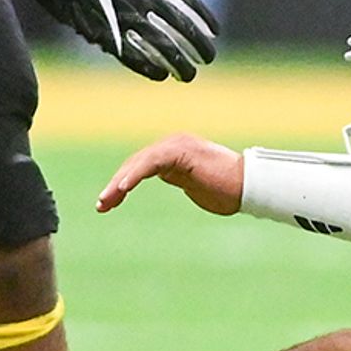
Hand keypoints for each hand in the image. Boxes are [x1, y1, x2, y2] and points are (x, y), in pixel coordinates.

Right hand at [2, 0, 220, 79]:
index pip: (186, 1)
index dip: (203, 19)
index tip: (214, 32)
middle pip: (179, 27)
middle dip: (197, 45)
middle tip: (209, 58)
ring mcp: (121, 15)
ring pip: (159, 46)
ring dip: (177, 63)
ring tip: (189, 75)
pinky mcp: (100, 30)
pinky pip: (130, 55)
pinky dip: (147, 67)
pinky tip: (160, 76)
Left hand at [94, 131, 246, 215]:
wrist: (249, 187)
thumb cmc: (228, 190)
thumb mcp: (195, 184)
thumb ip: (179, 177)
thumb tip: (168, 178)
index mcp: (175, 152)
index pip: (140, 167)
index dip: (121, 184)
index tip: (107, 204)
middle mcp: (173, 144)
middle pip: (135, 163)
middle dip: (116, 185)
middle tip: (101, 206)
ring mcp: (177, 146)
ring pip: (139, 163)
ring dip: (120, 183)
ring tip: (106, 201)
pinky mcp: (181, 152)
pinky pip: (152, 163)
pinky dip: (135, 175)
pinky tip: (123, 188)